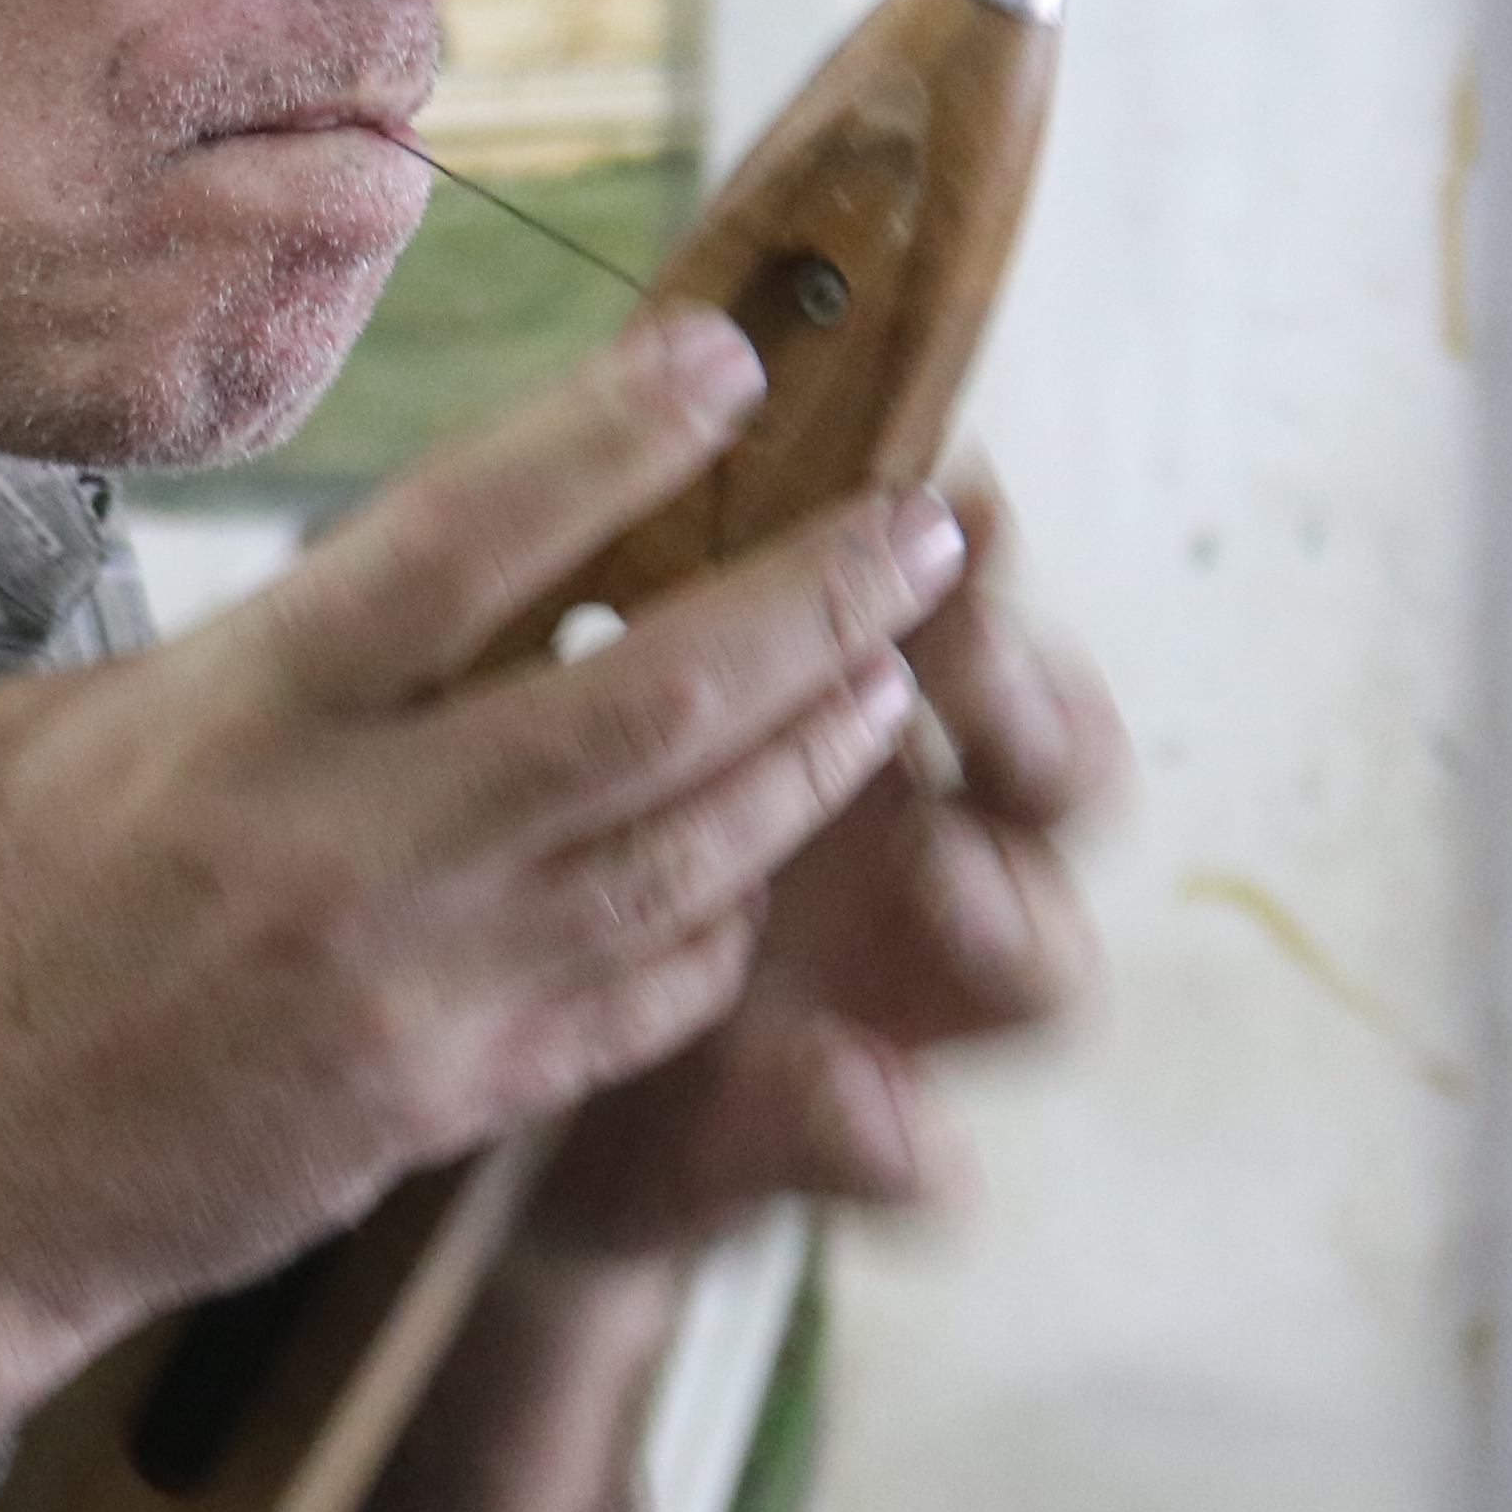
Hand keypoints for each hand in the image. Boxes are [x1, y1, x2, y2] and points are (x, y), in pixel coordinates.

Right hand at [0, 316, 966, 1368]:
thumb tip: (388, 588)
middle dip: (812, 599)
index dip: (621, 433)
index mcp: (232, 723)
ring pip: (688, 852)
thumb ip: (240, 659)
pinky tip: (767, 847)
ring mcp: (416, 994)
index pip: (469, 534)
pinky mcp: (446, 1109)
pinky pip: (647, 997)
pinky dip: (725, 909)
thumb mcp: (51, 738)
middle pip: (646, 698)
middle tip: (923, 519)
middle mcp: (345, 849)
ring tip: (892, 665)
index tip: (735, 357)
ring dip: (815, 749)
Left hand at [519, 463, 1118, 1267]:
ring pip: (1033, 961)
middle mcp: (917, 841)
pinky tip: (865, 1115)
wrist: (457, 1071)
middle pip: (1053, 768)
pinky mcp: (823, 1136)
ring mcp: (893, 1000)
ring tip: (947, 879)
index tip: (955, 491)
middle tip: (965, 648)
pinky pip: (908, 1151)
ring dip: (1003, 909)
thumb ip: (626, 557)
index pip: (978, 608)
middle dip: (1020, 702)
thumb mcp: (535, 683)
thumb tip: (671, 360)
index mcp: (865, 703)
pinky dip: (896, 1133)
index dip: (988, 556)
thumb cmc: (508, 817)